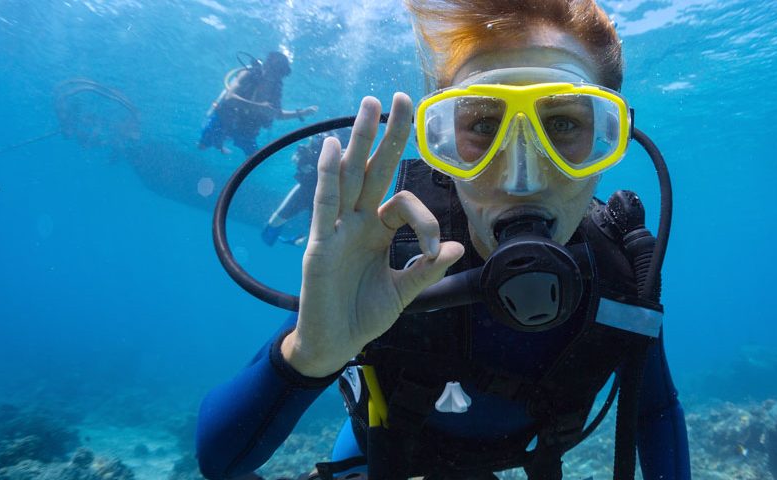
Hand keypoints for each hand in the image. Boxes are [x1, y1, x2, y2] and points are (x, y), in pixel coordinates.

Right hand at [281, 94, 464, 376]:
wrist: (335, 345)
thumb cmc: (363, 316)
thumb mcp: (404, 292)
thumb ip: (426, 269)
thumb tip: (457, 249)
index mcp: (378, 231)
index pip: (403, 203)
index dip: (425, 219)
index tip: (436, 250)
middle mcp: (357, 223)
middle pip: (374, 169)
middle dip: (387, 134)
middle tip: (399, 96)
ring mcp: (336, 230)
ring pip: (349, 177)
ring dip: (358, 141)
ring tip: (368, 105)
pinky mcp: (319, 245)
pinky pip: (324, 205)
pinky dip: (328, 177)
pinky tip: (333, 148)